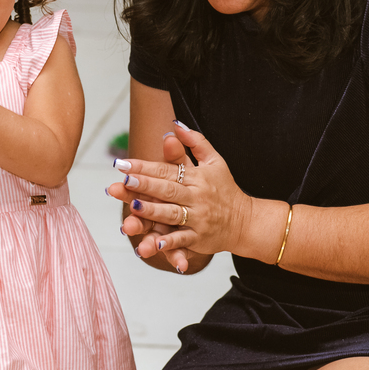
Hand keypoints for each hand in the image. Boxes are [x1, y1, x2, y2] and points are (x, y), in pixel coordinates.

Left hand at [110, 123, 256, 261]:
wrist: (246, 221)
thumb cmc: (225, 188)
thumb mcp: (215, 161)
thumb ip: (195, 142)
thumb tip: (175, 125)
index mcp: (197, 177)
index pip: (167, 169)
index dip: (144, 166)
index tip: (123, 163)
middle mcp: (196, 197)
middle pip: (167, 190)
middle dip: (144, 185)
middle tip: (122, 181)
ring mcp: (198, 218)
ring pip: (172, 214)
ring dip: (152, 212)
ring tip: (133, 207)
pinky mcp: (199, 238)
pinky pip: (183, 240)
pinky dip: (170, 243)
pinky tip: (154, 244)